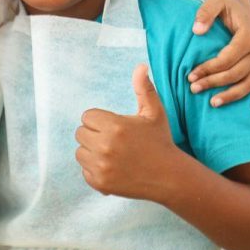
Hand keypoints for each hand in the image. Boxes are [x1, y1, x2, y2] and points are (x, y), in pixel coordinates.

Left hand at [75, 64, 180, 199]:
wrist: (169, 176)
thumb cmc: (160, 141)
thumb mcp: (154, 112)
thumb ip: (143, 88)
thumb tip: (141, 66)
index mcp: (114, 126)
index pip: (87, 117)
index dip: (100, 121)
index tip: (114, 127)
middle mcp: (105, 146)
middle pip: (80, 133)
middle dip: (95, 135)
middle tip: (114, 141)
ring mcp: (101, 166)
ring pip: (80, 153)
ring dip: (92, 153)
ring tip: (113, 154)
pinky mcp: (100, 183)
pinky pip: (84, 171)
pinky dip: (95, 170)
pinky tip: (113, 168)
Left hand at [189, 0, 249, 110]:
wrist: (242, 4)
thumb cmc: (226, 4)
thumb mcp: (215, 0)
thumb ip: (205, 12)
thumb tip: (197, 31)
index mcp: (249, 36)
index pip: (226, 59)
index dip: (208, 69)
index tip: (190, 76)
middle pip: (236, 74)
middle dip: (213, 83)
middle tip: (193, 89)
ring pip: (249, 83)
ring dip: (232, 95)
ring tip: (213, 103)